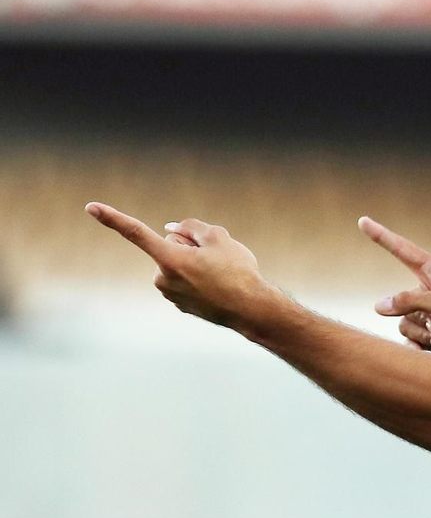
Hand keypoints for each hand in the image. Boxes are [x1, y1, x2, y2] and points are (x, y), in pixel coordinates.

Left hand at [86, 203, 278, 330]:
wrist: (253, 311)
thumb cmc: (238, 273)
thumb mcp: (220, 237)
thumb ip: (192, 226)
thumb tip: (171, 229)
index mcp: (169, 259)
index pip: (136, 233)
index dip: (113, 218)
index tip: (90, 207)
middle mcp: (163, 278)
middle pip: (170, 247)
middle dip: (189, 247)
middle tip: (217, 258)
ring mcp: (171, 294)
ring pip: (178, 265)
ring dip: (196, 263)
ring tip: (222, 275)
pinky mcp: (182, 306)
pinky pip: (186, 282)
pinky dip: (199, 279)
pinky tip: (220, 287)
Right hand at [359, 216, 430, 367]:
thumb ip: (408, 301)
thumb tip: (379, 306)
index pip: (402, 250)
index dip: (381, 236)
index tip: (363, 221)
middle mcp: (428, 288)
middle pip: (398, 299)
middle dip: (413, 314)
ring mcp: (427, 311)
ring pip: (402, 320)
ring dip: (422, 331)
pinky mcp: (427, 331)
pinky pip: (408, 335)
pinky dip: (421, 343)